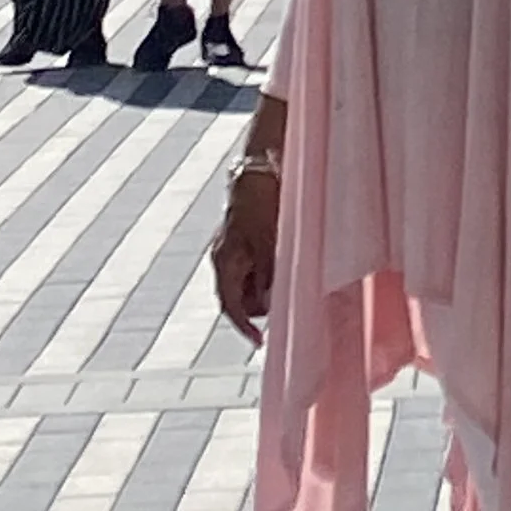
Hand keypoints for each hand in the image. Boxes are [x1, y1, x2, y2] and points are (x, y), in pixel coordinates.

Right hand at [212, 168, 277, 344]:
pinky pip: (256, 267)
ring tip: (285, 264)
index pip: (230, 306)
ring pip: (250, 283)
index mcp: (224, 262)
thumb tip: (268, 306)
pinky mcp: (246, 240)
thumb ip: (267, 275)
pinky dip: (269, 270)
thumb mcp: (268, 240)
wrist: (260, 167)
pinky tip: (284, 254)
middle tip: (285, 290)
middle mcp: (225, 259)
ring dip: (267, 285)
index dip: (244, 327)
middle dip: (261, 302)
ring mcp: (234, 249)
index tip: (260, 342)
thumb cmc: (261, 202)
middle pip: (241, 298)